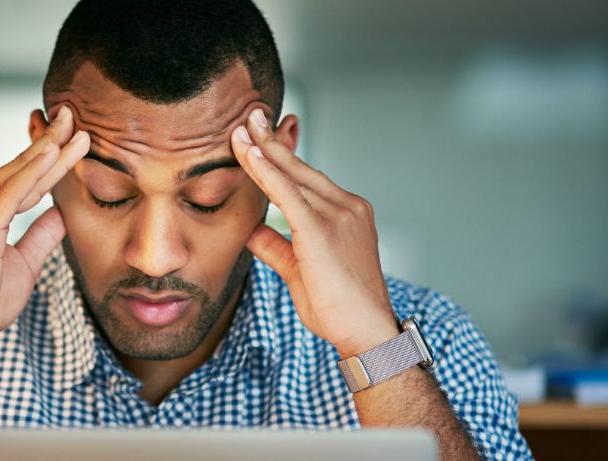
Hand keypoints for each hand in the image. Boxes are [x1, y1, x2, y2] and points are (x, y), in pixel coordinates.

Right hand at [0, 107, 89, 351]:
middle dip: (50, 142)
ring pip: (18, 175)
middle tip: (73, 115)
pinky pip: (11, 193)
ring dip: (49, 150)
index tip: (71, 137)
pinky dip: (32, 172)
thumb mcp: (24, 264)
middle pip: (20, 167)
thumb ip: (40, 236)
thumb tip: (61, 213)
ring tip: (75, 128)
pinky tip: (51, 153)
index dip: (48, 157)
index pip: (22, 178)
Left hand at [230, 109, 398, 356]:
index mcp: (346, 213)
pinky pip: (287, 194)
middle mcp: (346, 206)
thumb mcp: (298, 270)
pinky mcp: (322, 229)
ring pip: (292, 175)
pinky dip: (266, 172)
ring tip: (242, 126)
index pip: (307, 178)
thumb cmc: (338, 307)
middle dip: (272, 140)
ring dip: (264, 149)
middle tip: (250, 115)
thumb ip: (275, 246)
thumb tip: (250, 230)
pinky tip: (250, 155)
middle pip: (301, 167)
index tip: (263, 135)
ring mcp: (338, 215)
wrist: (365, 332)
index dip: (283, 156)